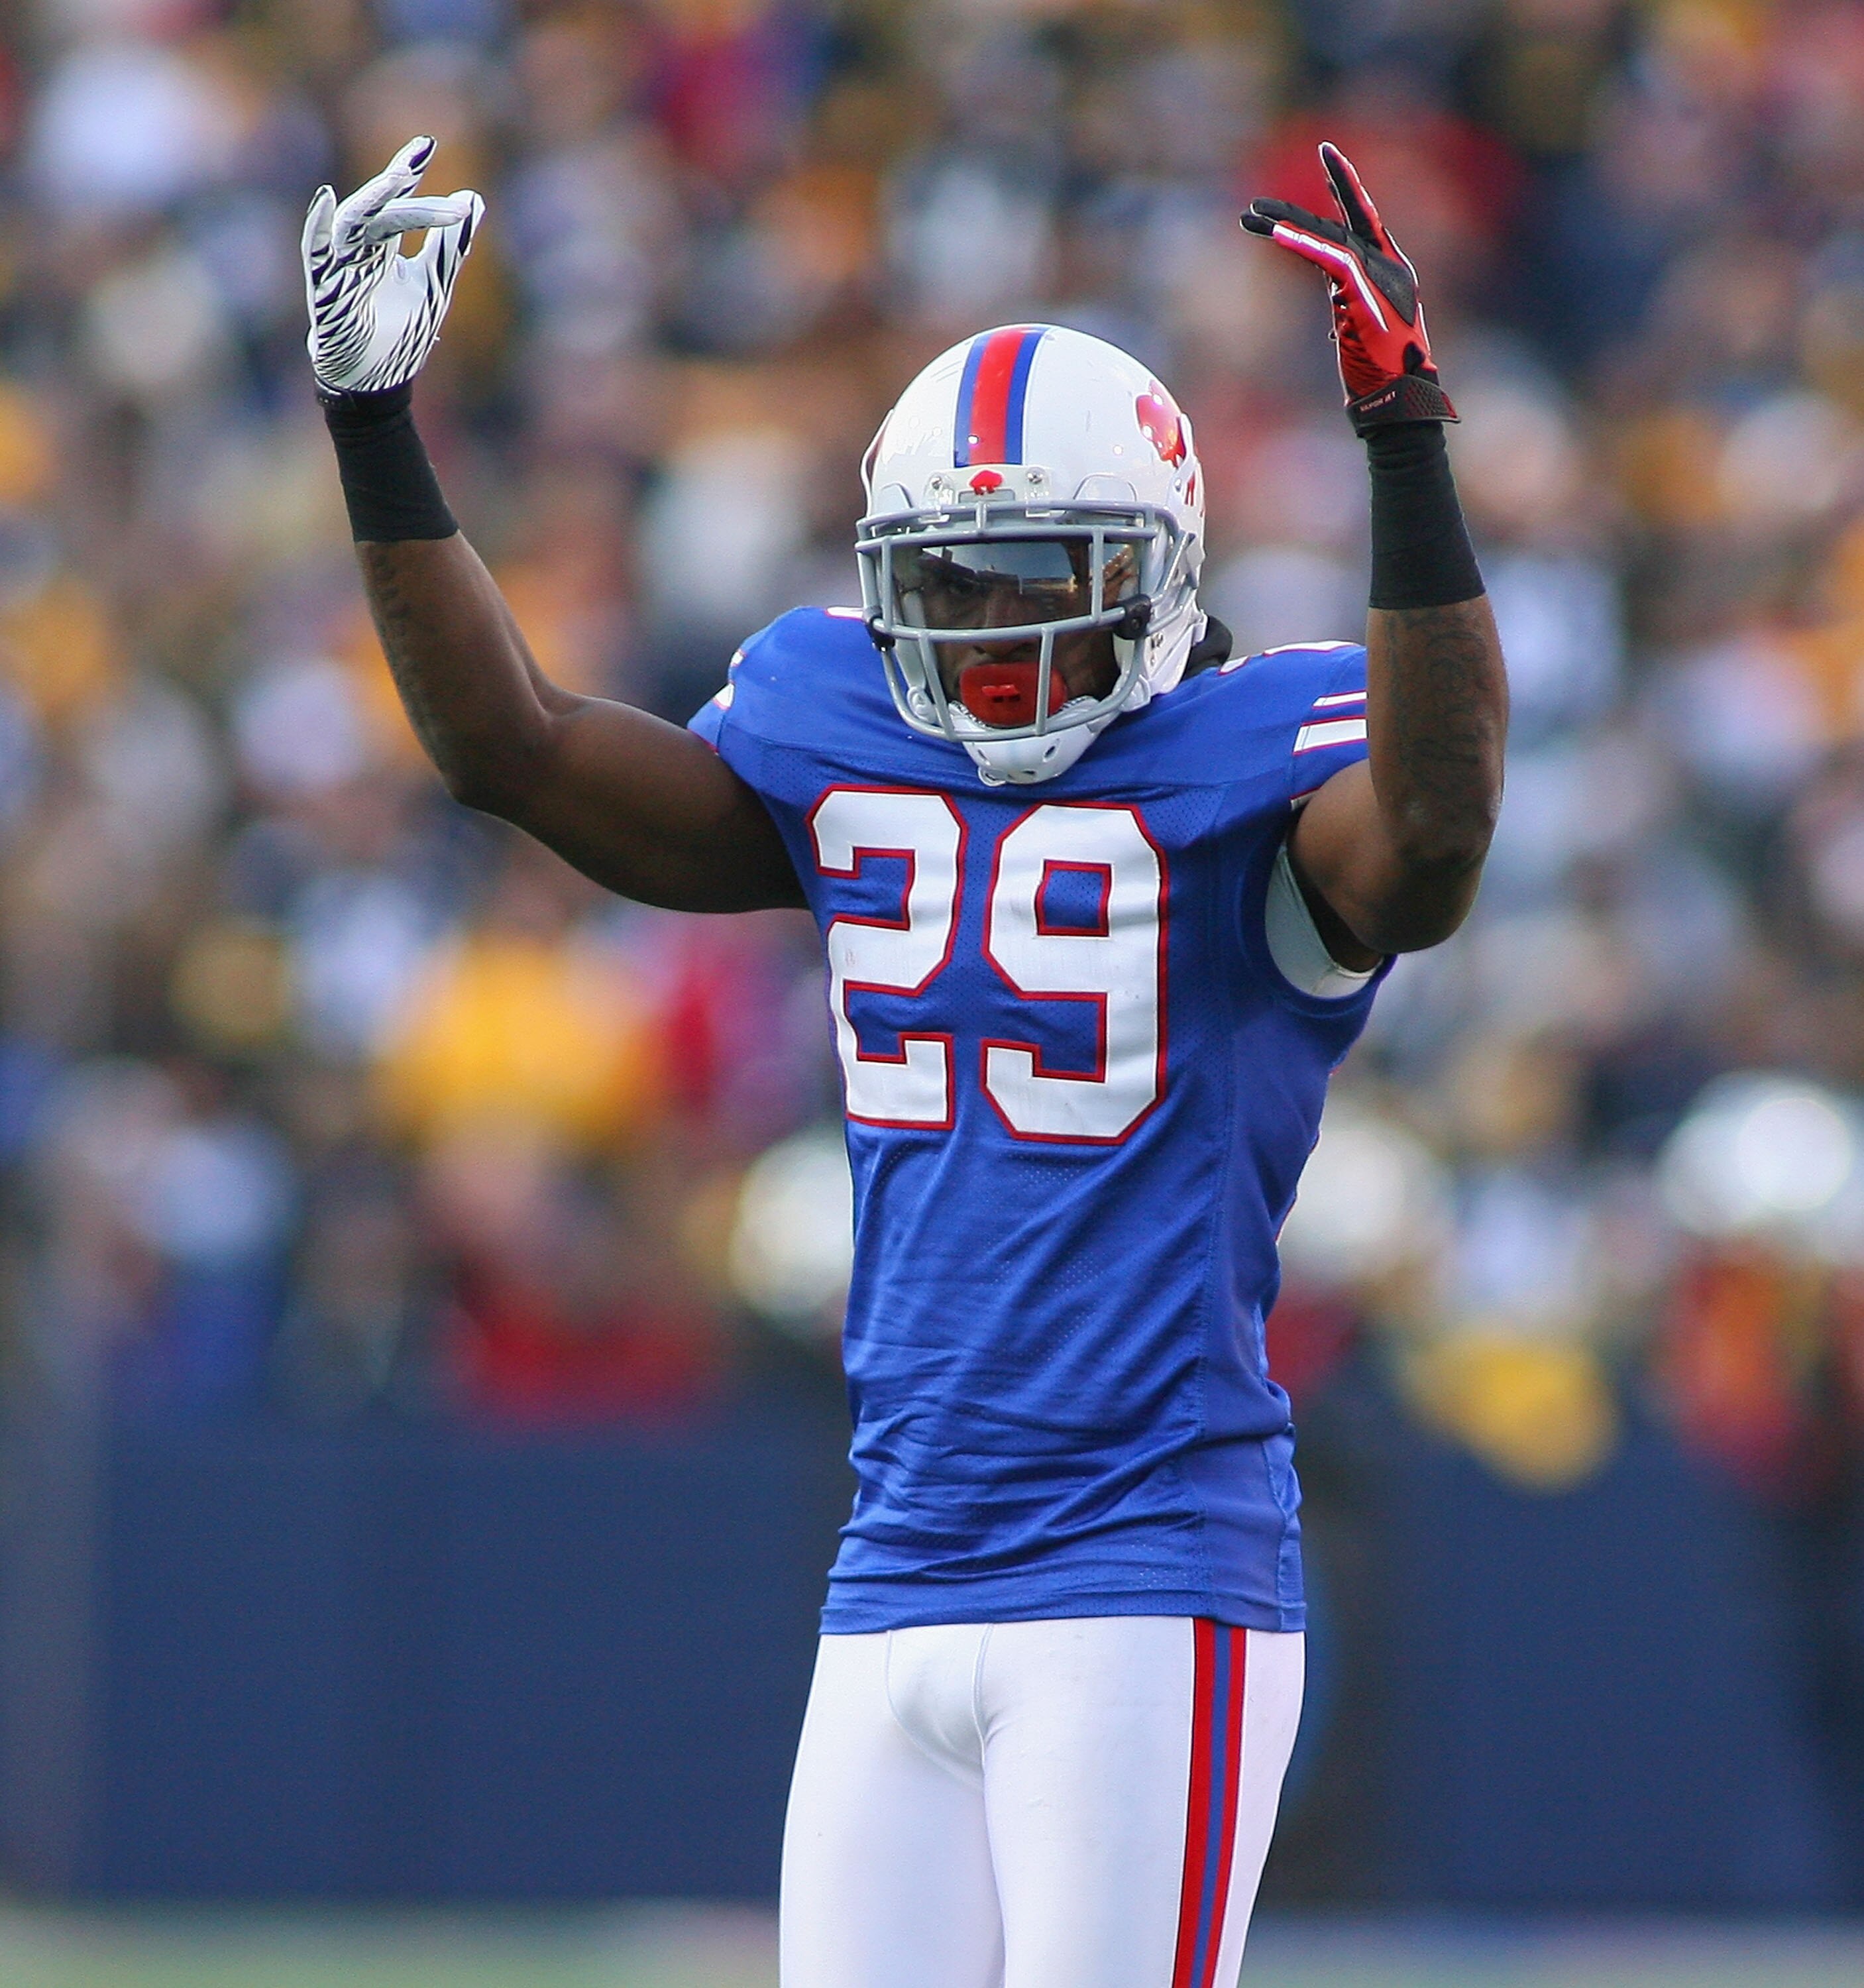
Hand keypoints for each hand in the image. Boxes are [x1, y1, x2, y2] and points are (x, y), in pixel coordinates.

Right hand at [303, 136, 483, 395]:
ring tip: (400, 176)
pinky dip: (318, 228)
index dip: (408, 173)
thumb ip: (451, 244)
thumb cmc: (400, 333)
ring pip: (353, 222)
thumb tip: (474, 200)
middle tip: (421, 160)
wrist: (378, 381)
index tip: (427, 145)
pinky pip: (315, 253)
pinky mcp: (326, 291)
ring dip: (375, 198)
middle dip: (397, 182)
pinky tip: (327, 201)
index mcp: (384, 246)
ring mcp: (342, 268)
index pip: (395, 201)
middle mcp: (361, 250)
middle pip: (377, 207)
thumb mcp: (435, 282)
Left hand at [1242, 143, 1455, 433]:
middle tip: (1268, 193)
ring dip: (1287, 225)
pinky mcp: (1364, 294)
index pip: (1363, 220)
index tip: (1328, 156)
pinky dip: (1302, 245)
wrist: (1400, 402)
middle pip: (1343, 220)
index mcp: (1388, 271)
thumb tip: (1333, 309)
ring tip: (1252, 215)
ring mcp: (1379, 278)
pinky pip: (1330, 260)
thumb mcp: (1359, 332)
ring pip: (1330, 236)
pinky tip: (1277, 235)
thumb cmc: (1382, 375)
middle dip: (1306, 199)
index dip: (1344, 186)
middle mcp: (1386, 266)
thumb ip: (1348, 307)